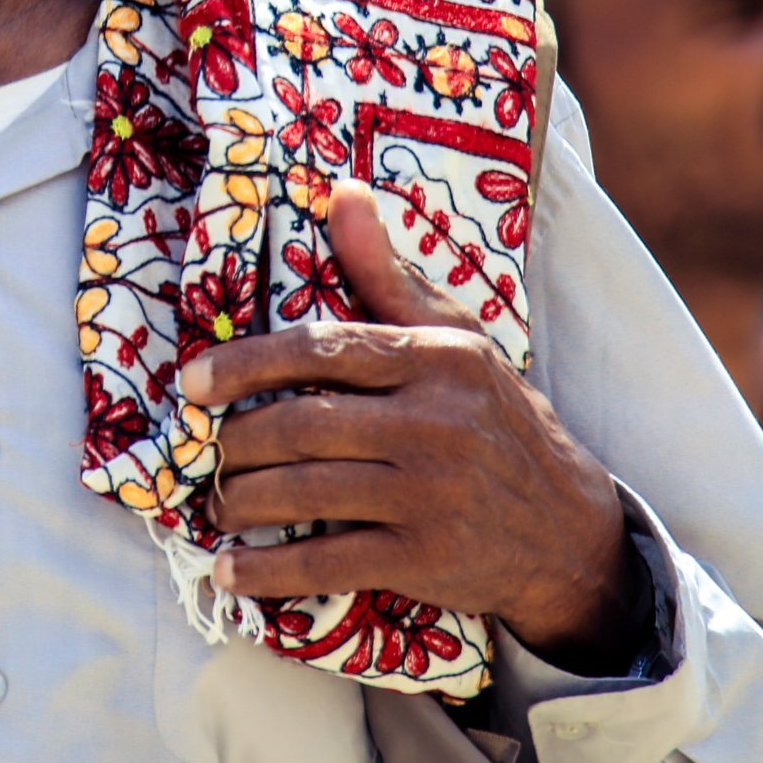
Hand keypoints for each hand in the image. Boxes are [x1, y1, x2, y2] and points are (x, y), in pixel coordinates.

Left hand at [180, 181, 651, 671]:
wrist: (568, 527)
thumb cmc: (494, 418)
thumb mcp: (456, 338)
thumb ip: (388, 274)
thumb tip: (341, 192)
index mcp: (436, 359)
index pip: (322, 349)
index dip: (246, 363)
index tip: (194, 381)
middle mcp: (435, 423)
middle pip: (301, 425)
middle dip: (235, 442)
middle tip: (205, 452)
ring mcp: (431, 494)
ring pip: (305, 493)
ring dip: (241, 502)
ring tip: (217, 502)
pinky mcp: (426, 558)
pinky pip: (327, 563)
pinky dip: (268, 570)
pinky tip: (230, 570)